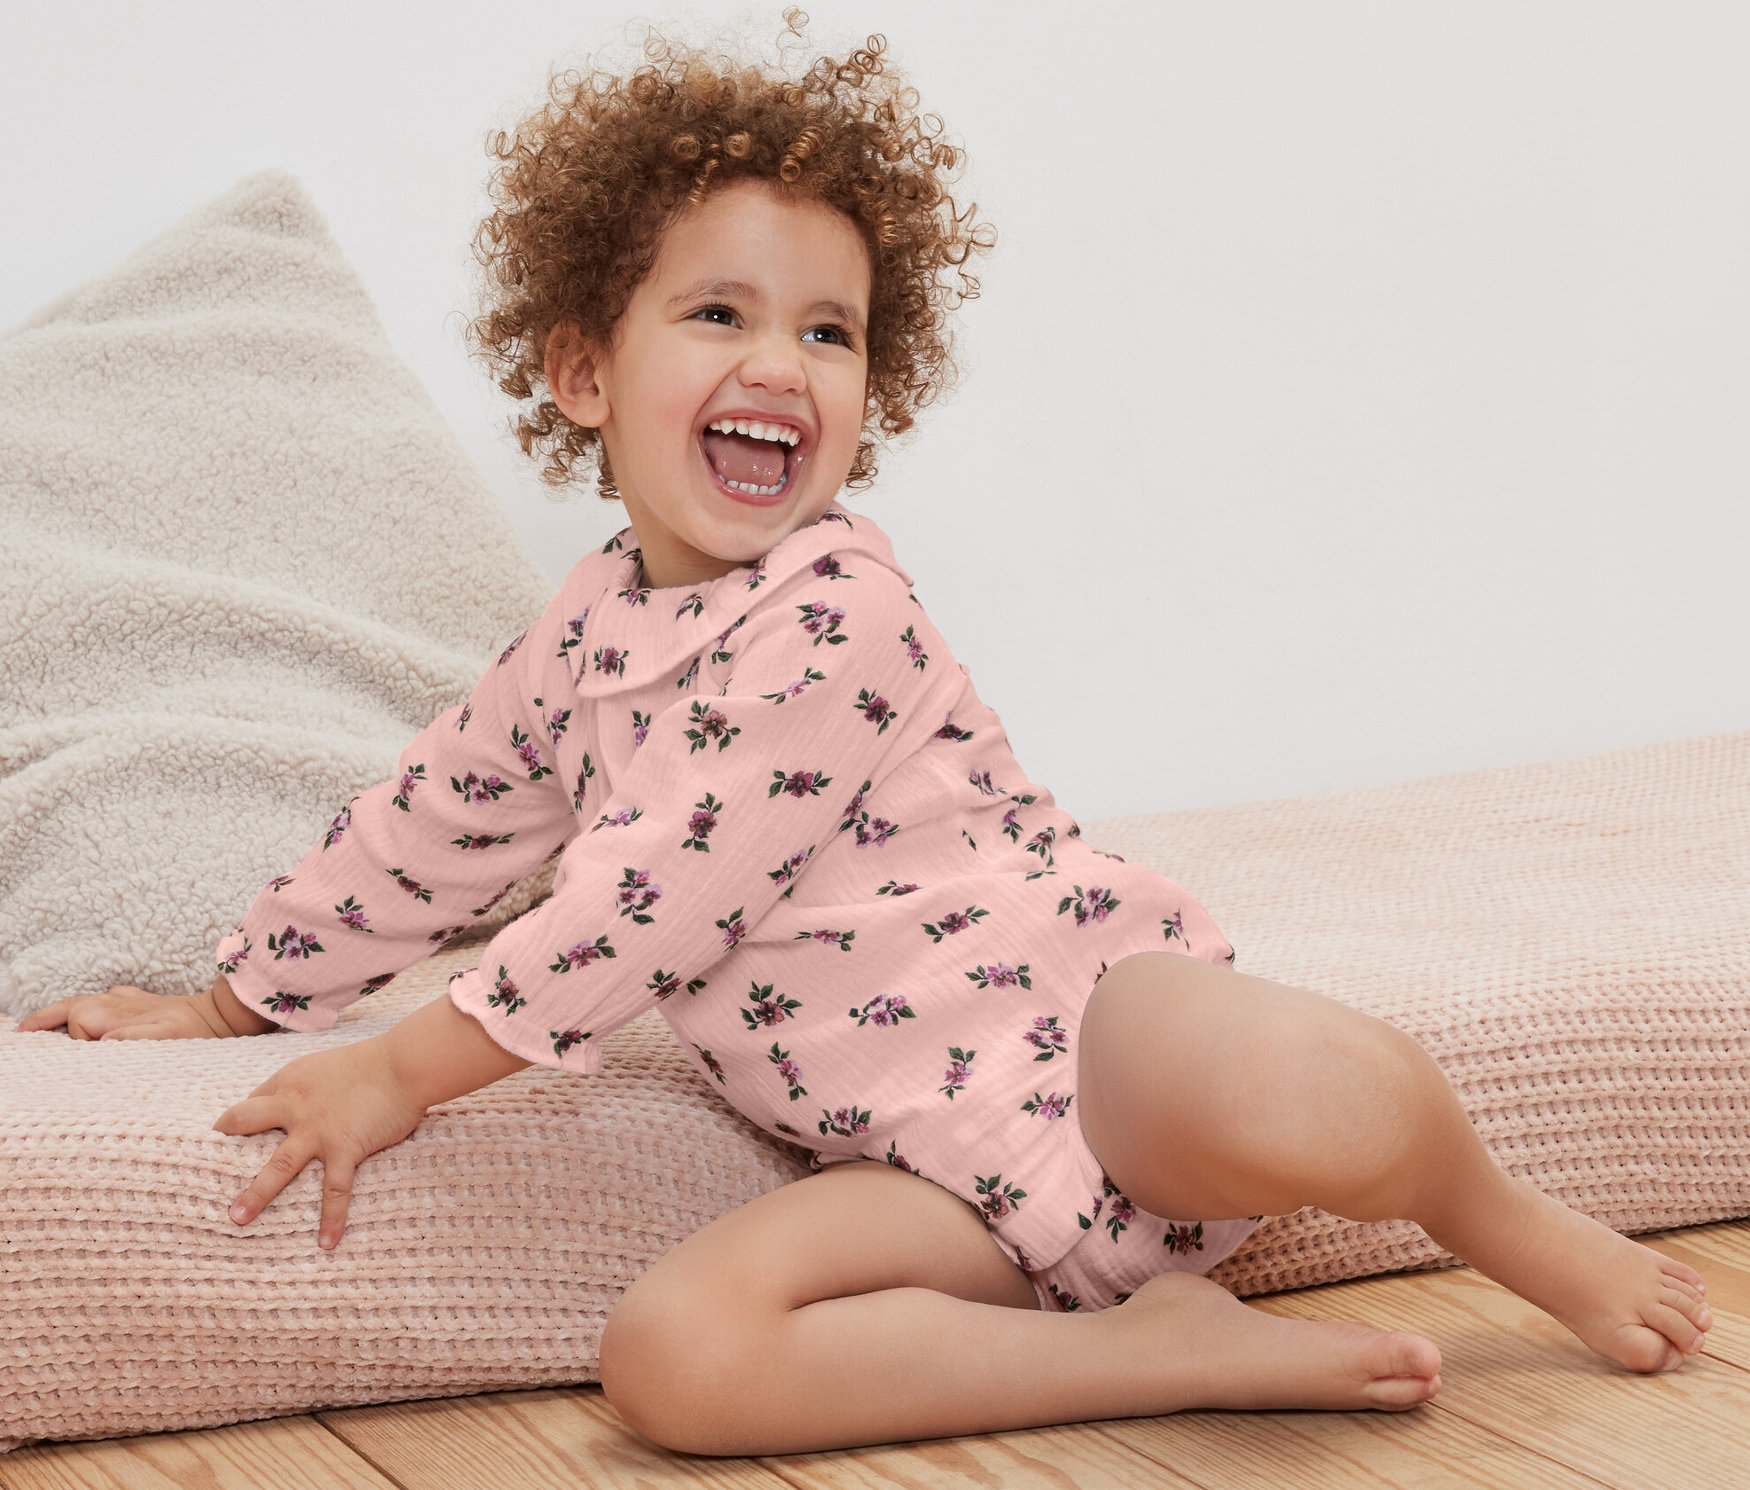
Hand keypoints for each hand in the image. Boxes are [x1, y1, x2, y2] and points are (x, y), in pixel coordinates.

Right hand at [17, 984, 229, 1039]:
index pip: (77, 1023)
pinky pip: (100, 1002)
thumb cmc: (192, 1033)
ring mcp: (125, 1000)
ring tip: (33, 1027)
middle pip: (69, 1006)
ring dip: (57, 1013)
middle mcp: (116, 1002)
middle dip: (44, 1018)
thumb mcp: (164, 1040)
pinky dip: (82, 1009)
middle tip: (20, 1033)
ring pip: (81, 1002)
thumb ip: (130, 1037)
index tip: (83, 1056)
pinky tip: (78, 1016)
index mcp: (117, 1011)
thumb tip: (99, 1040)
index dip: (77, 1041)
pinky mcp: (136, 1002)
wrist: (220, 1016)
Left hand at [212, 1036, 426, 1250]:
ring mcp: (318, 1129)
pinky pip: (335, 1190)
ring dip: (256, 1194)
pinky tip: (327, 1243)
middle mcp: (295, 1105)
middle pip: (246, 1122)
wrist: (405, 1064)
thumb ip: (307, 1088)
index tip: (226, 1142)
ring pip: (278, 1166)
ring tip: (237, 1219)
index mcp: (290, 1081)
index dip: (238, 1122)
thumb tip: (294, 1109)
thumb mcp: (327, 1067)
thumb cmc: (374, 1062)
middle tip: (203, 1170)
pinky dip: (332, 1218)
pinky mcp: (345, 1148)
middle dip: (223, 1145)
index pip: (252, 1102)